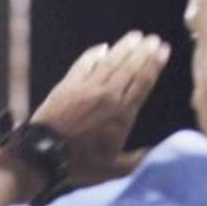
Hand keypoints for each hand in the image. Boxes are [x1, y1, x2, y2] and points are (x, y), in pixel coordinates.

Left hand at [30, 31, 169, 185]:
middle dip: (143, 51)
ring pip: (109, 62)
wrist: (43, 155)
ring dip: (123, 48)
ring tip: (135, 36)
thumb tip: (158, 153)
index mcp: (122, 113)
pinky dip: (93, 54)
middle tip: (153, 38)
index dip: (154, 64)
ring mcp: (86, 87)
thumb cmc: (79, 165)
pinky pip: (84, 64)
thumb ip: (138, 159)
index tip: (163, 50)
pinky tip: (102, 47)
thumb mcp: (114, 169)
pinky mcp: (67, 85)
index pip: (143, 82)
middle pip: (129, 67)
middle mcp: (107, 95)